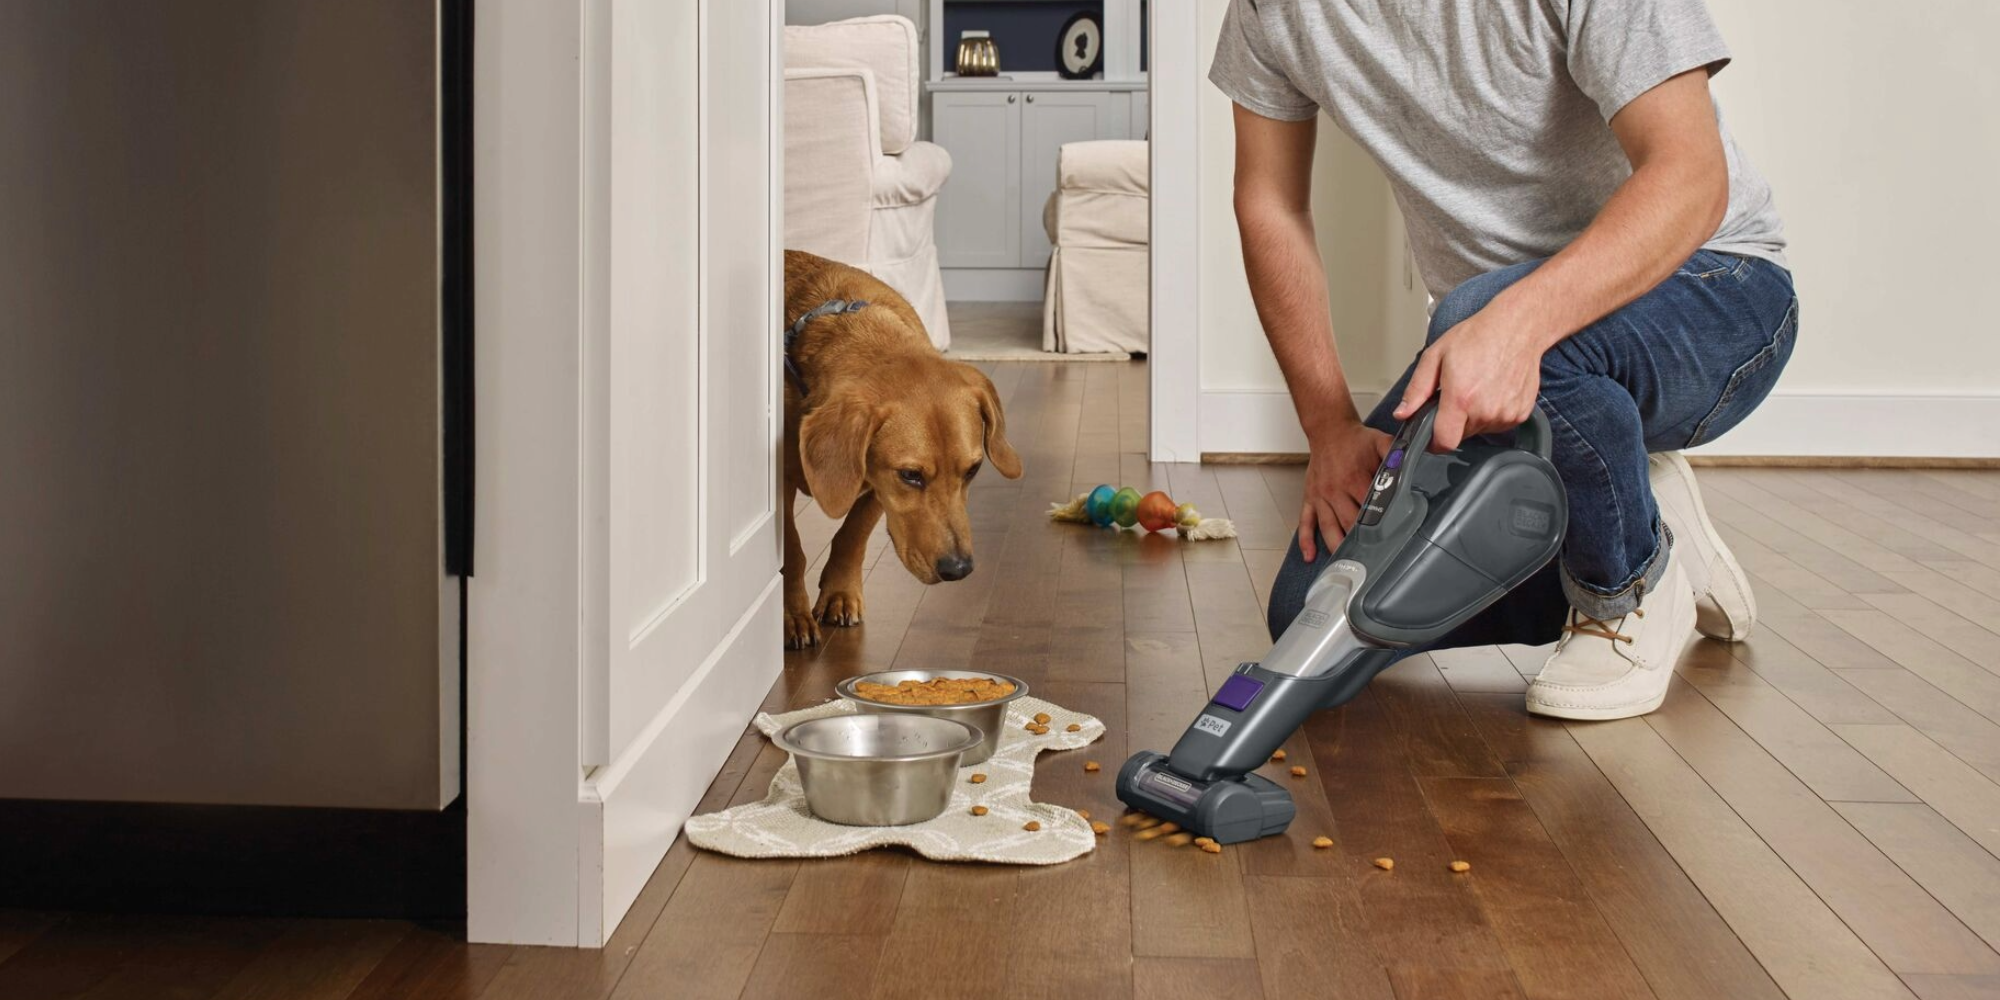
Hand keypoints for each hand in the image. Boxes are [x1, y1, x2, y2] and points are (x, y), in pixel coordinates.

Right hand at [1298, 423, 1392, 560]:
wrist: (1328, 429)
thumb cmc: (1356, 439)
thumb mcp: (1380, 441)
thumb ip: (1396, 452)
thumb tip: (1411, 462)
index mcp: (1354, 478)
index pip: (1369, 508)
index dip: (1379, 526)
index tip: (1387, 543)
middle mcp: (1335, 490)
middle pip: (1349, 523)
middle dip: (1359, 542)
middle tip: (1370, 562)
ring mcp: (1321, 496)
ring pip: (1328, 527)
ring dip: (1336, 546)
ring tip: (1344, 566)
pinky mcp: (1310, 498)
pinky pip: (1305, 522)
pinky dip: (1306, 540)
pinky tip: (1309, 555)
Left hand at [1393, 307, 1544, 451]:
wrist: (1517, 327)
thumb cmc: (1478, 336)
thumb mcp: (1436, 356)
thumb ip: (1417, 389)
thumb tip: (1402, 413)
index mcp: (1461, 398)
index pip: (1444, 442)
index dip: (1434, 442)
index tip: (1432, 434)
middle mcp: (1485, 411)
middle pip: (1461, 434)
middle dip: (1454, 420)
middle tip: (1458, 393)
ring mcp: (1506, 414)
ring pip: (1480, 429)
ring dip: (1474, 416)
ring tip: (1478, 387)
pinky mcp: (1520, 414)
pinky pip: (1499, 424)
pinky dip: (1493, 412)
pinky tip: (1493, 389)